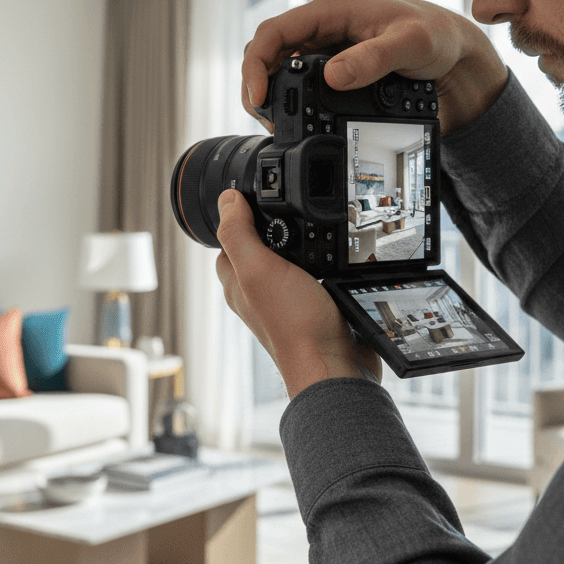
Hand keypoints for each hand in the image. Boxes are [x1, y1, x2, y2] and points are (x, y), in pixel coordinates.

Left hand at [215, 188, 380, 398]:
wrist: (335, 366)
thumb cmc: (294, 326)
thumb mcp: (259, 269)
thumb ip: (239, 234)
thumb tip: (226, 199)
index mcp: (237, 284)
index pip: (227, 241)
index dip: (238, 217)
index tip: (256, 198)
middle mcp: (259, 293)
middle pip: (260, 249)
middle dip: (274, 228)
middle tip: (291, 210)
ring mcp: (287, 302)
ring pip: (289, 263)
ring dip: (303, 245)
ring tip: (316, 228)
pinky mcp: (316, 307)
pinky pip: (315, 277)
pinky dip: (324, 263)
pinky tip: (336, 258)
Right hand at [242, 0, 508, 134]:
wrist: (453, 54)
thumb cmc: (436, 37)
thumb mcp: (410, 45)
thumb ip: (373, 59)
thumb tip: (332, 76)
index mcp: (330, 11)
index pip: (272, 32)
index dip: (255, 65)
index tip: (258, 99)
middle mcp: (321, 28)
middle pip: (267, 54)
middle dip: (257, 87)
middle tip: (267, 122)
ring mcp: (323, 50)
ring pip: (277, 72)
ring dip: (270, 99)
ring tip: (277, 127)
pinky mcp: (330, 71)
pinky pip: (297, 86)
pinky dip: (290, 105)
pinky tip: (296, 124)